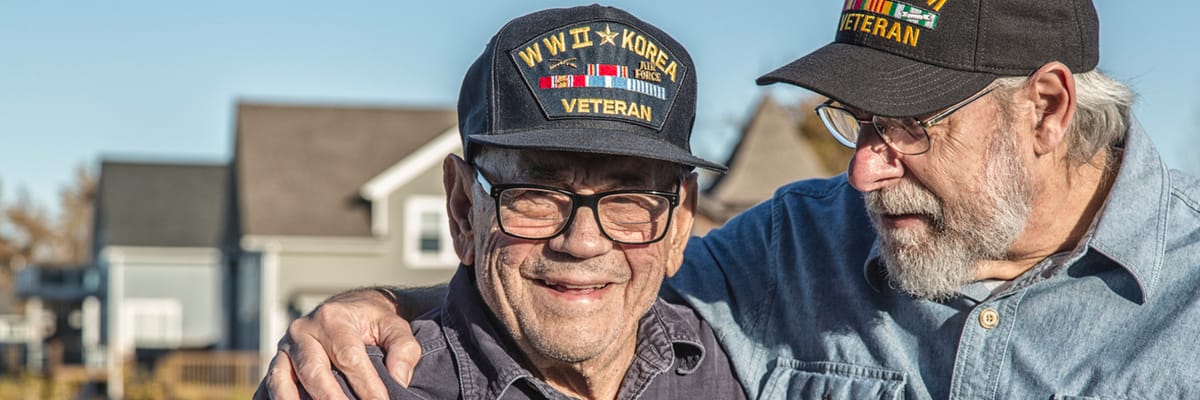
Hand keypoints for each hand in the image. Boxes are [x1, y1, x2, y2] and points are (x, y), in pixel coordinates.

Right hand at [263, 288, 420, 398]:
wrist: (350, 308)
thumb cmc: (373, 321)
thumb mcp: (395, 326)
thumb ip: (403, 350)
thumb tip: (398, 379)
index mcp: (333, 318)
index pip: (349, 357)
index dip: (365, 386)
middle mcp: (303, 330)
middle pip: (314, 371)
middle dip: (331, 399)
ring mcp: (285, 347)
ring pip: (282, 379)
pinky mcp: (278, 362)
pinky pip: (271, 384)